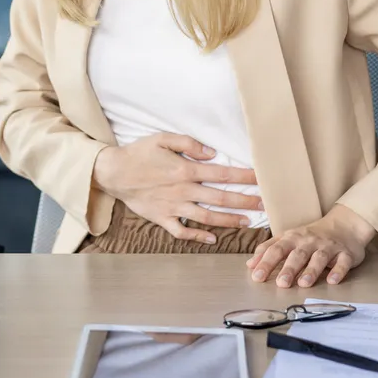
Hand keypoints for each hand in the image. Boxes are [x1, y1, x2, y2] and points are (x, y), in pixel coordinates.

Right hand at [92, 133, 260, 243]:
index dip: (244, 176)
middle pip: (220, 198)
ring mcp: (172, 207)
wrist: (113, 172)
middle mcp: (182, 191)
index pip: (222, 173)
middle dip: (245, 201)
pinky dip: (198, 237)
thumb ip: (189, 144)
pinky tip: (212, 239)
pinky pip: (182, 232)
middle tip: (264, 204)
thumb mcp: (162, 138)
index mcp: (185, 170)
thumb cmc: (138, 153)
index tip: (261, 179)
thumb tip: (212, 153)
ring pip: (207, 217)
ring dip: (229, 221)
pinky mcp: (162, 219)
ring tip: (247, 222)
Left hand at [246, 205, 376, 287]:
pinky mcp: (346, 254)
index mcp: (292, 238)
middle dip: (288, 269)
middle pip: (297, 255)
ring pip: (319, 258)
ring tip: (303, 284)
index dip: (266, 262)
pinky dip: (338, 271)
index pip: (276, 249)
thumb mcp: (288, 238)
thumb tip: (250, 265)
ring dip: (311, 271)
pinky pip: (342, 262)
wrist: (344, 224)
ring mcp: (328, 247)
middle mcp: (309, 242)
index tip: (257, 277)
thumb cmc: (311, 236)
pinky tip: (332, 281)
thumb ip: (269, 250)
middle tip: (281, 283)